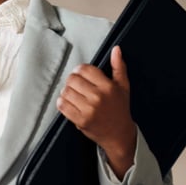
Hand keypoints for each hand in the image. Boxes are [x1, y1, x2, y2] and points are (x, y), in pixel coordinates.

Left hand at [57, 46, 135, 178]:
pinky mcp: (80, 120)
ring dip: (66, 92)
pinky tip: (69, 103)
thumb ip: (119, 66)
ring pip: (66, 91)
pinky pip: (62, 105)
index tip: (81, 75)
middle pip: (72, 79)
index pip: (84, 69)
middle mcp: (98, 97)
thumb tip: (116, 50)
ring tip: (74, 95)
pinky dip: (62, 103)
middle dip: (72, 81)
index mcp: (108, 86)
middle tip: (77, 86)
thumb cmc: (120, 109)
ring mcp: (89, 109)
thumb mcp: (123, 86)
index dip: (79, 70)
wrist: (119, 134)